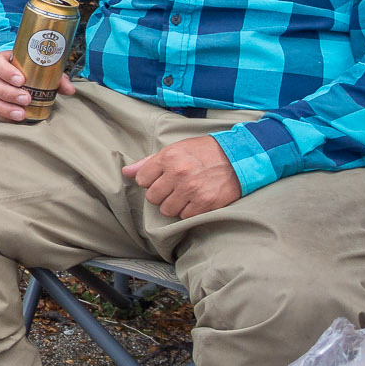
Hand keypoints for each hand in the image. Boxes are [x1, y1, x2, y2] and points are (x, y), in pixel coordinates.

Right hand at [0, 49, 73, 122]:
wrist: (11, 76)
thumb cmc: (25, 71)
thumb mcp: (39, 68)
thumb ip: (55, 77)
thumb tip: (70, 90)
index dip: (7, 72)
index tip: (21, 80)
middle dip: (8, 93)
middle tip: (26, 99)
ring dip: (4, 108)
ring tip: (21, 114)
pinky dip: (1, 116)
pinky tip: (13, 120)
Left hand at [124, 136, 242, 218]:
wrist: (240, 157)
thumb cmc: (205, 152)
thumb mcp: (176, 149)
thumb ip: (149, 162)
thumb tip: (125, 172)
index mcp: (168, 157)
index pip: (142, 180)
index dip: (151, 181)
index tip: (162, 178)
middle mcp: (178, 173)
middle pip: (152, 197)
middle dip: (162, 194)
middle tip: (174, 188)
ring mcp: (191, 189)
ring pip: (167, 210)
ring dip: (175, 205)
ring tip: (186, 194)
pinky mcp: (205, 203)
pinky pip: (185, 216)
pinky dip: (190, 211)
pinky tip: (197, 200)